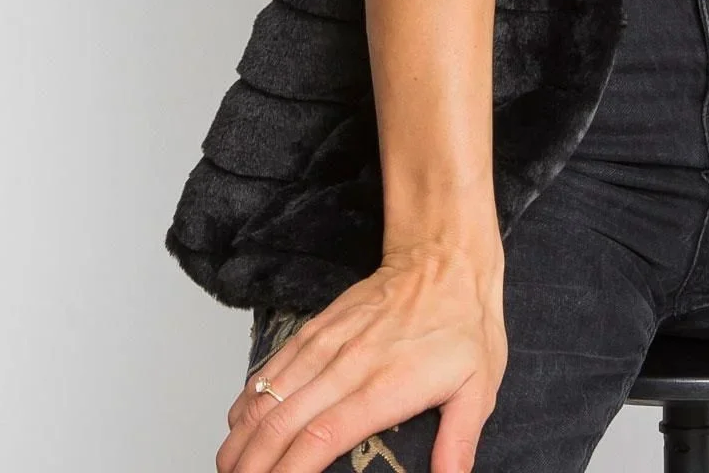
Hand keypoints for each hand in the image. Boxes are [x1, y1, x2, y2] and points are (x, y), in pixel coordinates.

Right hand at [218, 242, 506, 472]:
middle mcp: (345, 365)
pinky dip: (249, 398)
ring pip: (267, 395)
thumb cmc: (463, 322)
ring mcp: (325, 343)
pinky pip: (272, 366)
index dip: (287, 472)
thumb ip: (459, 442)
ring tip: (229, 468)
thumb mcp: (479, 387)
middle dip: (252, 464)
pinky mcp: (317, 327)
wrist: (442, 256)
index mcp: (382, 387)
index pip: (319, 439)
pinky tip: (238, 424)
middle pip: (280, 423)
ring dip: (241, 437)